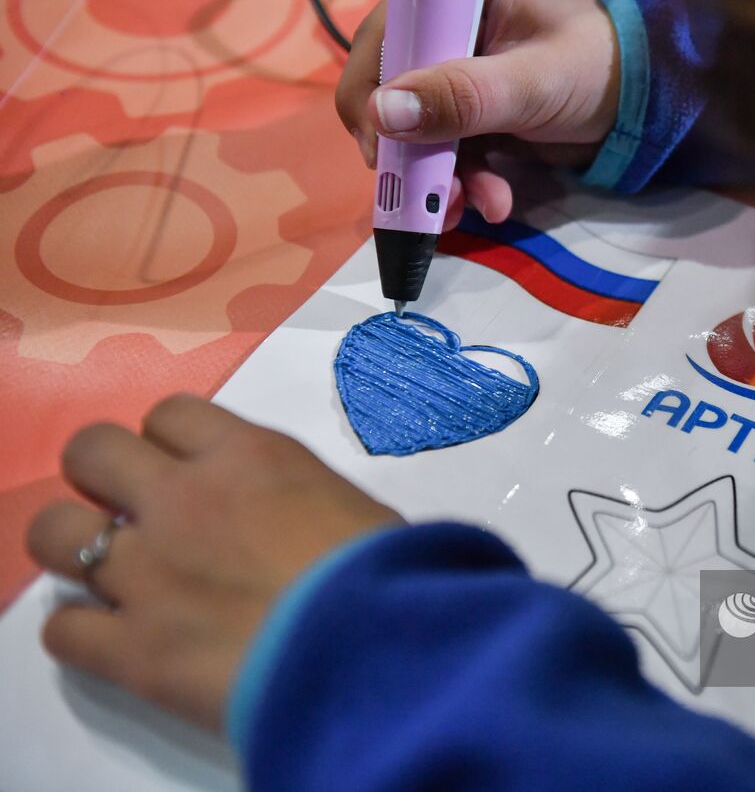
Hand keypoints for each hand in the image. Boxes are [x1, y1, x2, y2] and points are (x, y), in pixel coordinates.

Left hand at [25, 395, 402, 732]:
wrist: (377, 651)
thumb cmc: (391, 573)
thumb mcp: (352, 507)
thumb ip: (299, 500)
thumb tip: (296, 523)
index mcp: (249, 455)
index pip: (170, 413)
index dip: (171, 442)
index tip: (188, 470)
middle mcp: (182, 499)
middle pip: (91, 451)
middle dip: (102, 476)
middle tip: (135, 512)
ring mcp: (146, 572)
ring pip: (53, 531)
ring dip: (76, 547)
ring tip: (111, 573)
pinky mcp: (130, 648)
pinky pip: (60, 628)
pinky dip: (82, 631)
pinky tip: (116, 639)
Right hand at [337, 0, 621, 225]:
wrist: (640, 101)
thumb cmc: (595, 67)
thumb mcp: (533, 82)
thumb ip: (464, 96)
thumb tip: (384, 114)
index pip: (381, 38)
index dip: (371, 94)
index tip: (386, 145)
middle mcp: (441, 25)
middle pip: (386, 91)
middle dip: (407, 149)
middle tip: (427, 194)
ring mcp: (451, 72)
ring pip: (412, 132)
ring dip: (435, 177)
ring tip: (469, 209)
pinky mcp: (466, 112)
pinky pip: (442, 152)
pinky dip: (459, 182)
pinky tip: (491, 203)